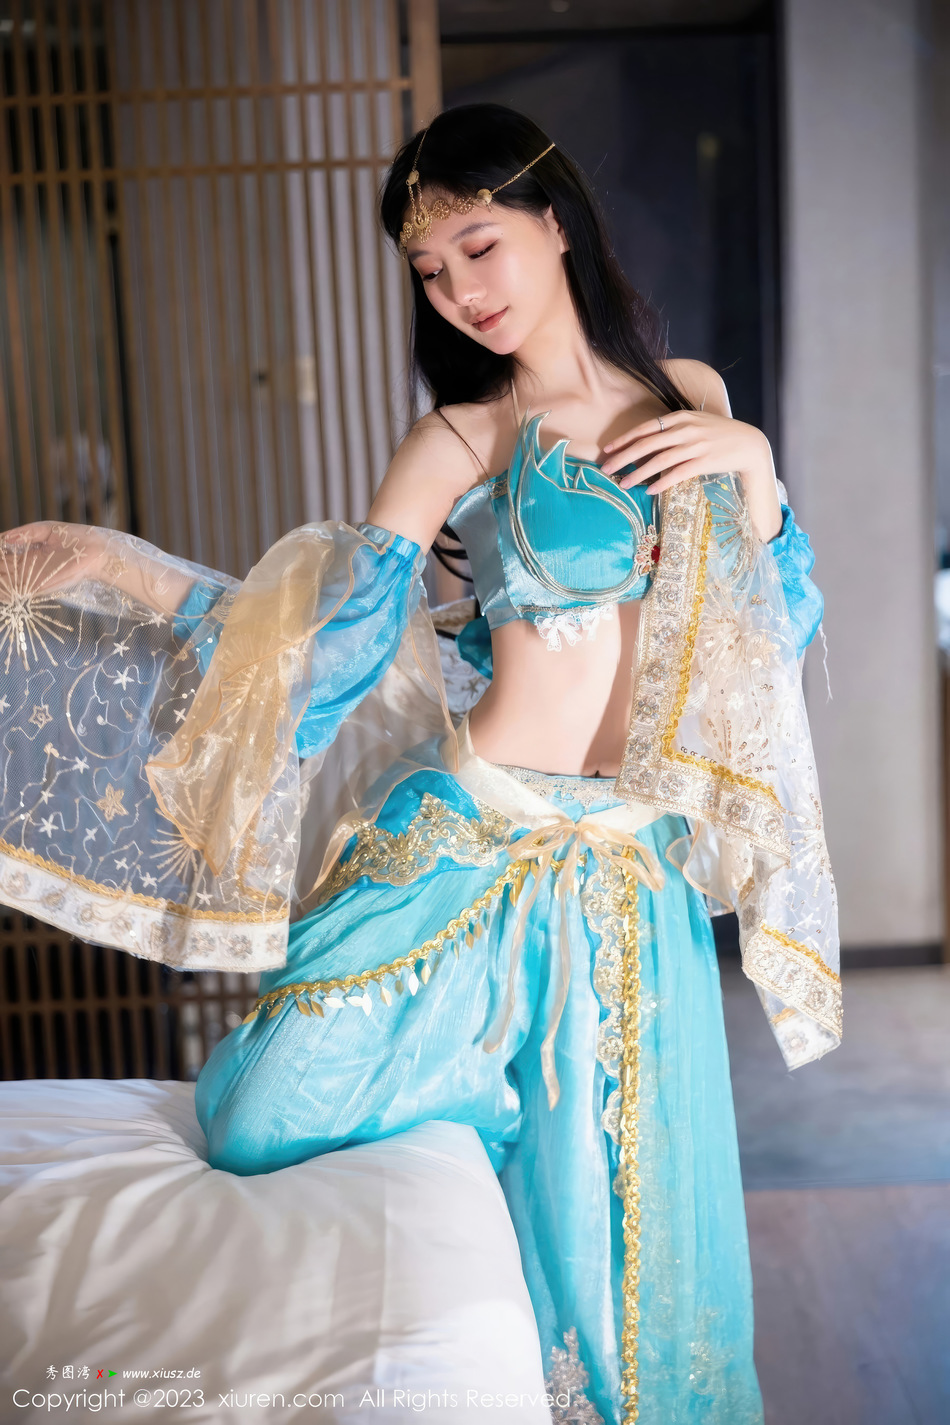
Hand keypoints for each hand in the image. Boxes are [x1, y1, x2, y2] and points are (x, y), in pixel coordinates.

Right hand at [0, 522, 107, 592]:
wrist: (96, 551)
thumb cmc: (75, 539)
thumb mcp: (45, 531)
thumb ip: (24, 534)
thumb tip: (3, 538)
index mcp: (30, 557)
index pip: (4, 561)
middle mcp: (29, 571)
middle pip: (3, 573)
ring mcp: (33, 580)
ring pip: (6, 584)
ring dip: (1, 581)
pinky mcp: (39, 586)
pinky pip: (16, 590)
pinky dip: (5, 589)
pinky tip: (2, 588)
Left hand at [600, 409, 781, 540]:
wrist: (749, 443)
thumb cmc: (718, 433)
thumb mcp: (695, 422)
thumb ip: (673, 427)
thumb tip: (648, 440)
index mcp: (680, 417)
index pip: (645, 428)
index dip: (624, 439)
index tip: (607, 449)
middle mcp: (685, 429)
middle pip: (646, 444)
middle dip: (623, 457)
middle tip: (606, 469)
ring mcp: (695, 445)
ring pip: (659, 460)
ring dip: (638, 473)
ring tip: (624, 484)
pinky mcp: (705, 461)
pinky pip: (678, 473)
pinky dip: (662, 481)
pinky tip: (650, 489)